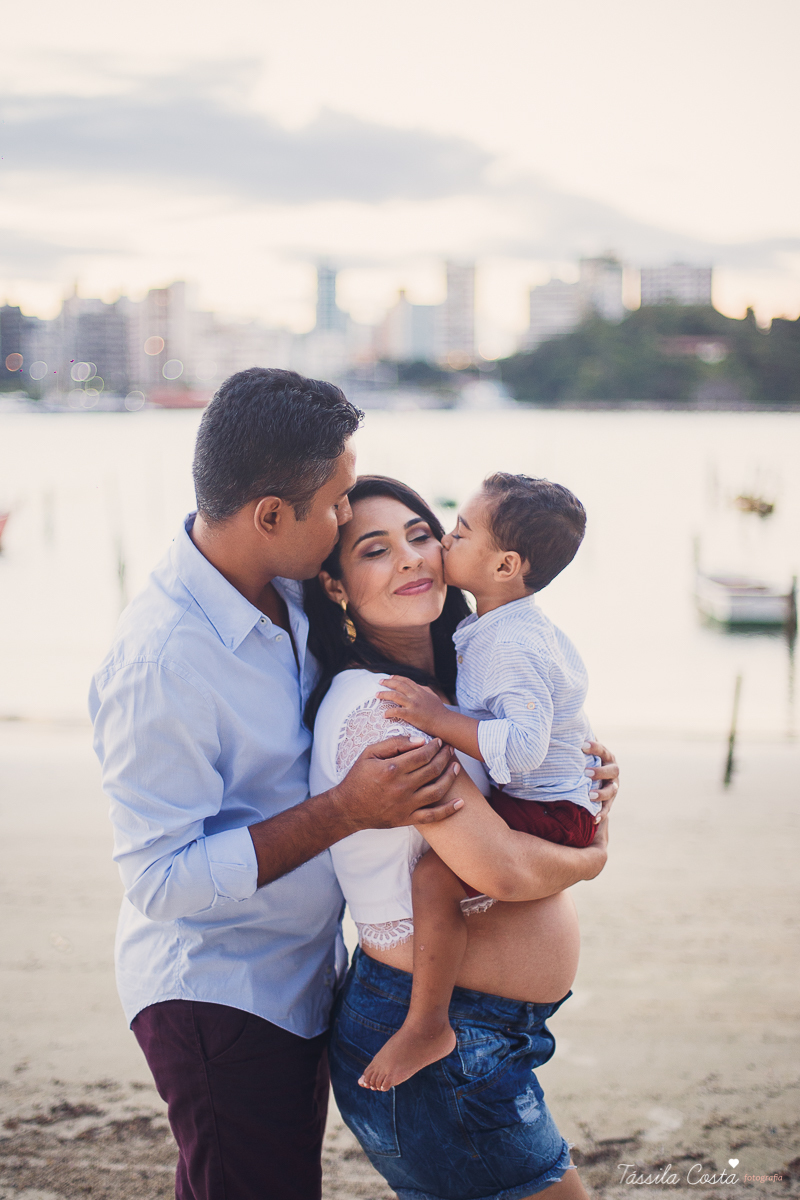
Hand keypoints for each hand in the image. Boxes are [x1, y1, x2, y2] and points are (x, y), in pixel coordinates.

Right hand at [331, 734, 463, 834]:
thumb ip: (394, 744)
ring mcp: (406, 805)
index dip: (434, 746)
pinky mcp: (407, 819)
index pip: (422, 754)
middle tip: (449, 749)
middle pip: (432, 770)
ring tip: (456, 767)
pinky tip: (461, 802)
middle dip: (444, 757)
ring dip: (450, 777)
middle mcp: (402, 787)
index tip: (438, 741)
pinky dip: (448, 810)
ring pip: (437, 790)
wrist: (347, 808)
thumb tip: (419, 740)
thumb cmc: (358, 777)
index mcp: (392, 769)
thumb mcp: (369, 753)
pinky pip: (433, 816)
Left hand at [377, 676, 446, 735]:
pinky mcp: (411, 715)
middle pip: (399, 685)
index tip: (389, 677)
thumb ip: (425, 690)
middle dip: (388, 682)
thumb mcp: (433, 696)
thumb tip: (419, 686)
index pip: (406, 681)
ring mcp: (413, 704)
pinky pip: (396, 711)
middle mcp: (416, 695)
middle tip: (379, 682)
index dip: (397, 678)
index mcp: (421, 691)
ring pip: (395, 696)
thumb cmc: (440, 711)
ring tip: (376, 695)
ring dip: (384, 694)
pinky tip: (384, 714)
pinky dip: (388, 712)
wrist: (444, 722)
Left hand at [582, 739, 617, 823]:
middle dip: (600, 771)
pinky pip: (607, 808)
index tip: (582, 745)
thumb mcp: (583, 752)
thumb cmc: (584, 761)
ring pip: (612, 790)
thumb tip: (560, 723)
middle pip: (613, 770)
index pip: (603, 751)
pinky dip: (601, 813)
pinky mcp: (609, 801)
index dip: (594, 748)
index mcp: (607, 757)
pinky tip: (594, 819)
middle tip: (586, 772)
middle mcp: (613, 771)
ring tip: (589, 795)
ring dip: (601, 793)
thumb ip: (577, 740)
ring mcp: (613, 786)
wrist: (594, 779)